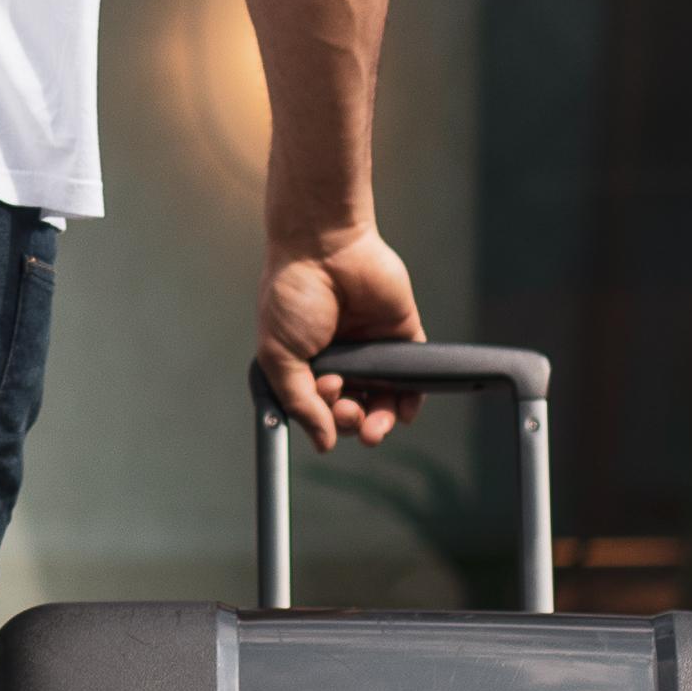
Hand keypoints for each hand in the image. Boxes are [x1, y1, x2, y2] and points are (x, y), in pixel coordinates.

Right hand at [256, 225, 424, 446]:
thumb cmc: (292, 293)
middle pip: (354, 409)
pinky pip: (412, 376)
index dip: (326, 414)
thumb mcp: (280, 355)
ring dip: (380, 421)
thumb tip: (322, 442)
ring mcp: (372, 349)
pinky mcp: (401, 335)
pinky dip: (410, 400)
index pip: (321, 408)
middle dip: (352, 420)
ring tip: (375, 428)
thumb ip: (300, 401)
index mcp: (309, 364)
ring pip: (383, 400)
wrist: (324, 248)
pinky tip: (402, 413)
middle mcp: (341, 360)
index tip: (326, 395)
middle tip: (349, 409)